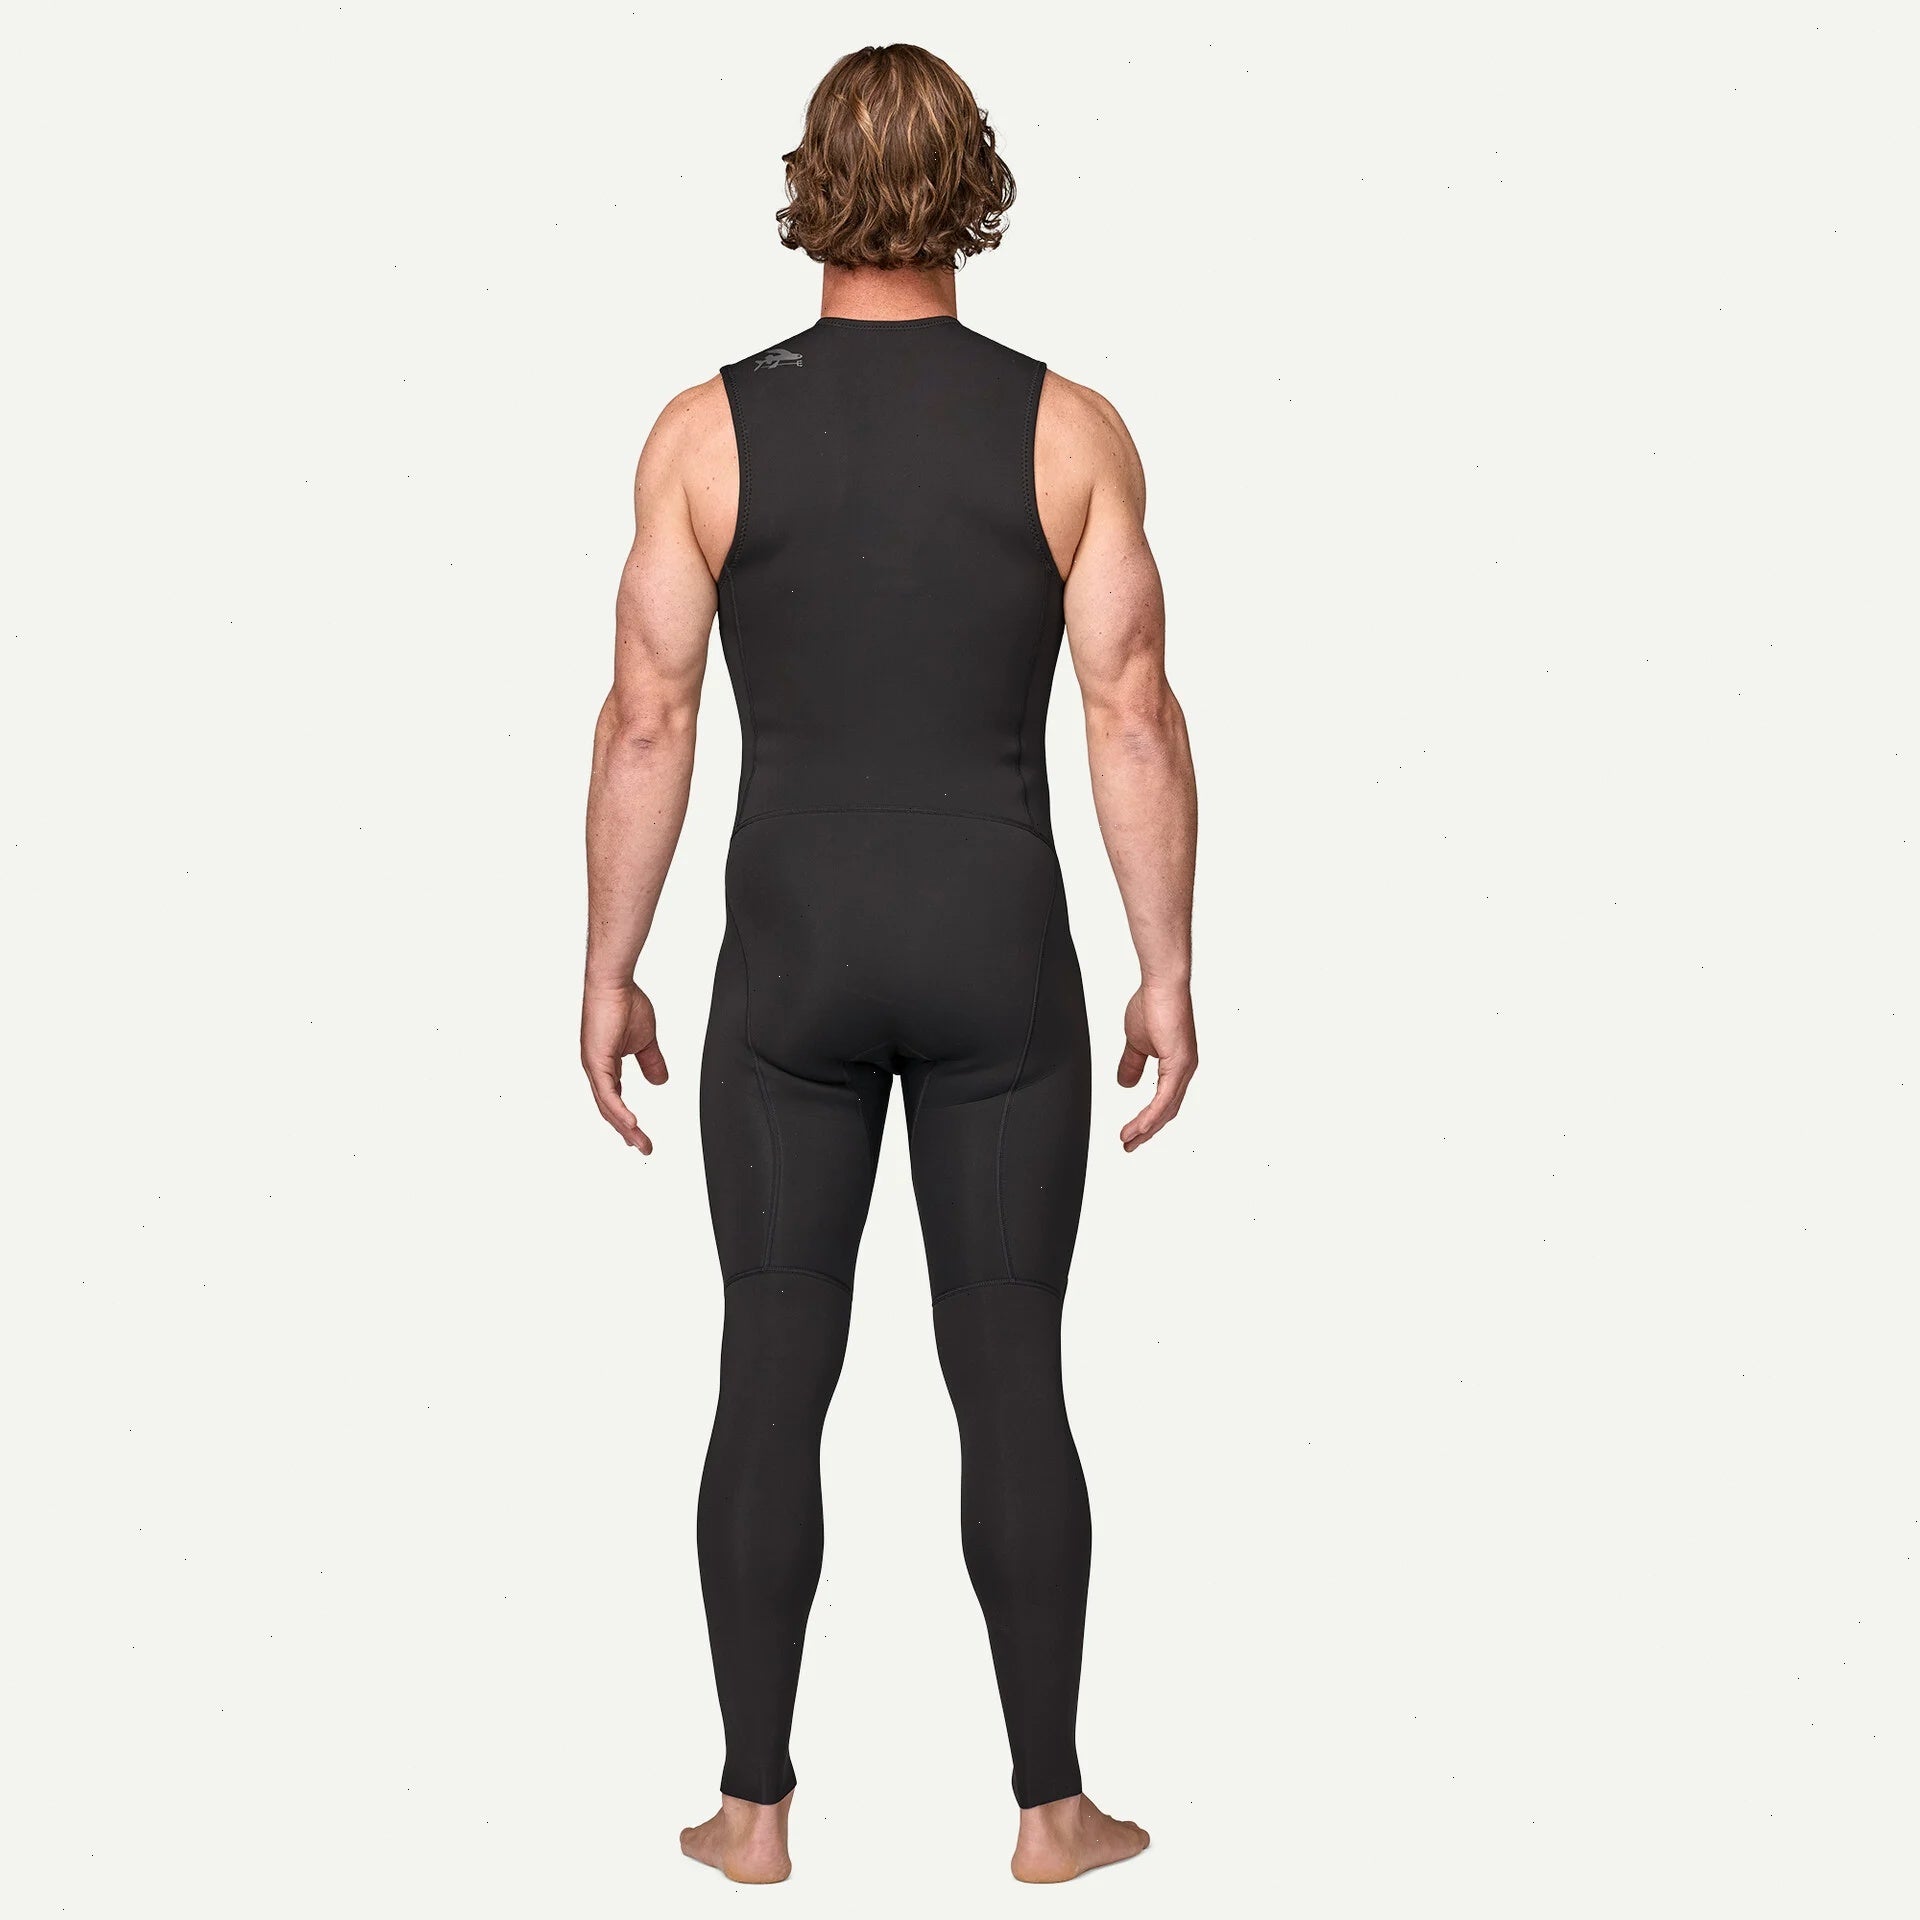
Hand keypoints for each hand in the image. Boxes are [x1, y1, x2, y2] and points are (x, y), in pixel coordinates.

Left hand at [581, 980, 668, 1152]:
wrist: (614, 984)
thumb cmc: (625, 1003)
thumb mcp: (646, 1040)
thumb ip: (651, 1062)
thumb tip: (660, 1081)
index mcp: (605, 1064)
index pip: (615, 1098)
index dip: (626, 1118)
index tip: (639, 1134)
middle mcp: (596, 1069)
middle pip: (610, 1108)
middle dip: (627, 1130)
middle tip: (643, 1147)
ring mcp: (594, 1066)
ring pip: (608, 1106)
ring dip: (625, 1127)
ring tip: (640, 1143)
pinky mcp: (596, 1061)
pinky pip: (608, 1093)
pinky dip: (619, 1111)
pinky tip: (630, 1125)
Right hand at [1116, 980, 1196, 1151]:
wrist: (1162, 985)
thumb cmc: (1153, 1004)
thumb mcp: (1136, 1042)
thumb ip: (1132, 1064)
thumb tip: (1126, 1084)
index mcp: (1177, 1065)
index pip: (1164, 1102)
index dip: (1148, 1120)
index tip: (1131, 1133)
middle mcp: (1185, 1070)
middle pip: (1167, 1111)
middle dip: (1147, 1131)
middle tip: (1130, 1146)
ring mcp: (1184, 1068)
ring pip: (1166, 1109)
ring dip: (1146, 1128)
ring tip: (1128, 1141)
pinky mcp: (1179, 1064)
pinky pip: (1164, 1098)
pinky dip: (1150, 1116)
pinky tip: (1139, 1128)